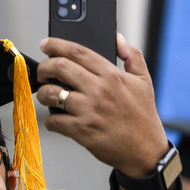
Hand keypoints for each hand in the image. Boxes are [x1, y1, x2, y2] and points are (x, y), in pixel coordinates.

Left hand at [35, 33, 169, 179]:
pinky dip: (50, 119)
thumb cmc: (143, 117)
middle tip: (43, 72)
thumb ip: (132, 55)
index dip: (56, 44)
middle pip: (59, 67)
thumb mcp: (144, 80)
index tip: (46, 44)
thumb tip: (117, 38)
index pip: (78, 52)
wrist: (146, 150)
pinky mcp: (82, 130)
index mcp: (112, 75)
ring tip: (48, 95)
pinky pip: (53, 120)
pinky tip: (57, 119)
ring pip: (51, 93)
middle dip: (44, 67)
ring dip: (43, 93)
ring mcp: (89, 110)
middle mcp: (99, 90)